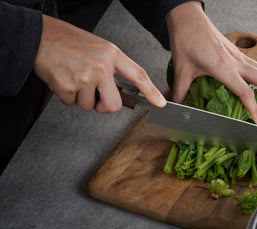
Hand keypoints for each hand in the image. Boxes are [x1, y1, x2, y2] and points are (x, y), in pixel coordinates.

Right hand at [33, 15, 165, 112]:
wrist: (39, 37)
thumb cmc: (68, 41)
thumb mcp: (98, 48)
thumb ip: (111, 68)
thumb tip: (116, 90)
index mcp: (112, 55)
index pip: (137, 75)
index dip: (150, 91)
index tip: (159, 103)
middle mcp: (101, 67)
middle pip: (114, 105)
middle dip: (104, 106)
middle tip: (96, 96)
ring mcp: (84, 78)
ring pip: (90, 106)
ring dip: (82, 98)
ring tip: (75, 78)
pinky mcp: (67, 87)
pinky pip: (72, 104)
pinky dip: (67, 96)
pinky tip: (64, 80)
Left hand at [166, 2, 256, 124]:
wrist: (187, 17)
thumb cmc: (186, 39)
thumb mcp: (181, 69)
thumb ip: (181, 91)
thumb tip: (178, 106)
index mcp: (224, 68)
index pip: (246, 93)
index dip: (254, 110)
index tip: (256, 123)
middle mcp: (236, 62)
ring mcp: (238, 56)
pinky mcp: (236, 52)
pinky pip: (256, 65)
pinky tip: (251, 86)